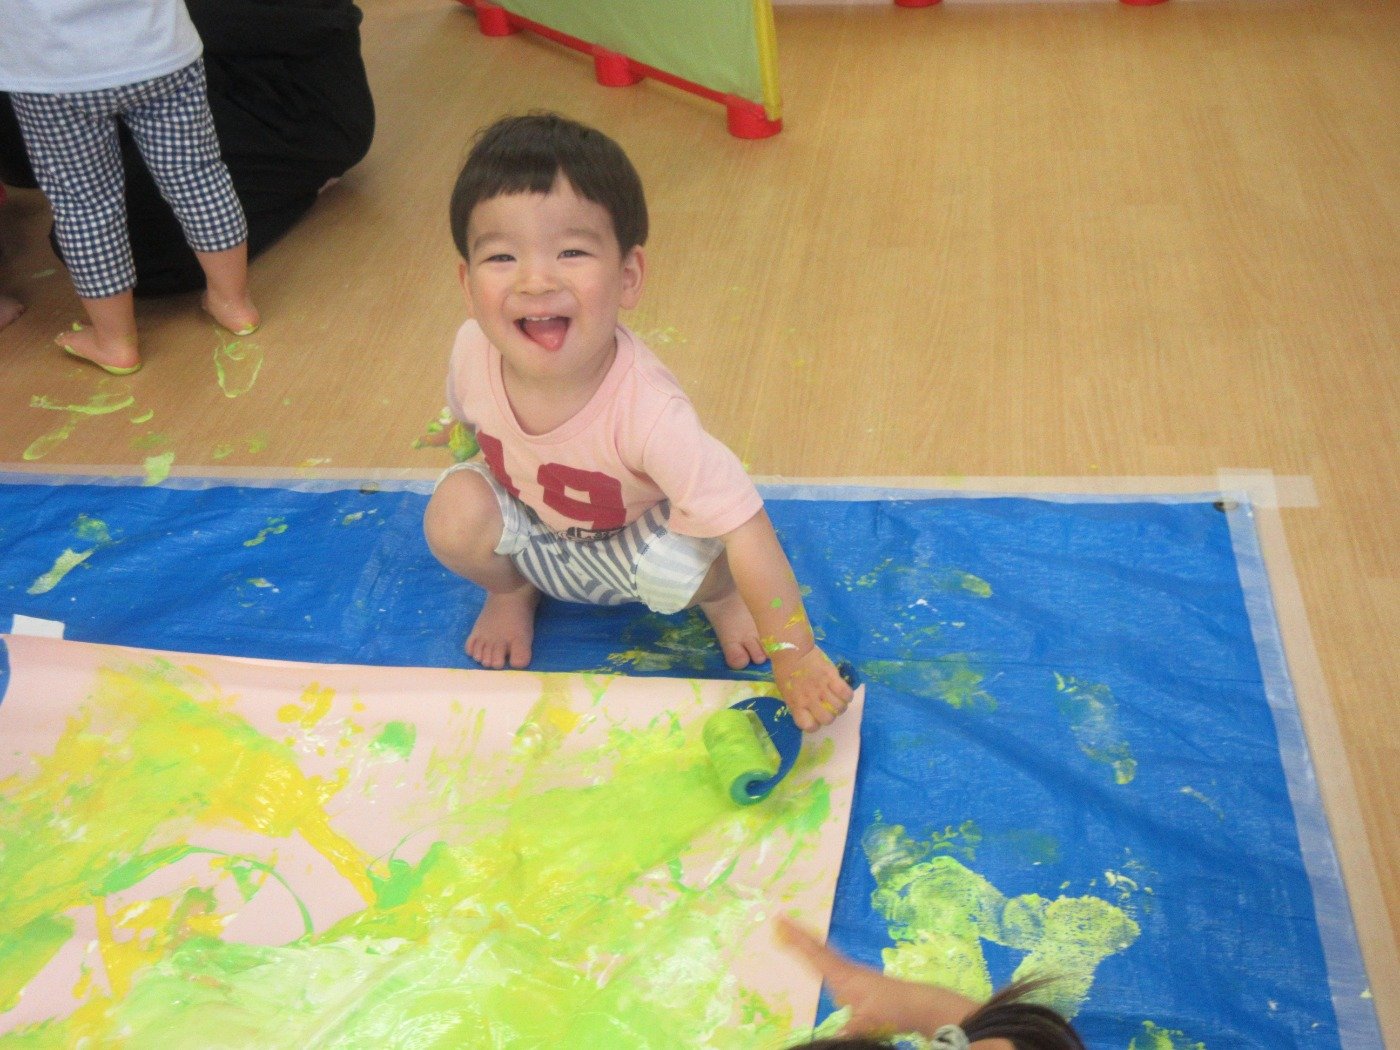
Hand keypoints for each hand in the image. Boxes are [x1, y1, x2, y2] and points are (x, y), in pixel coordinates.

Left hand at [771, 646, 852, 731]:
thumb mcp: (786, 691)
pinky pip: (846, 692)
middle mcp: (810, 699)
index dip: (814, 725)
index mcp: (796, 704)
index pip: (809, 726)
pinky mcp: (832, 676)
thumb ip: (797, 703)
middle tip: (829, 707)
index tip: (815, 718)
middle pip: (828, 719)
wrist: (792, 650)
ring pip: (839, 707)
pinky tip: (844, 693)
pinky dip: (848, 695)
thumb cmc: (785, 670)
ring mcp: (822, 688)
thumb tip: (807, 712)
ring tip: (838, 699)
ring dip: (841, 706)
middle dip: (830, 716)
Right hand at [777, 917, 973, 1038]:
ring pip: (825, 953)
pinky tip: (819, 958)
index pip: (814, 953)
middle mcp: (845, 969)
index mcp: (842, 975)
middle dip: (798, 934)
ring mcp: (852, 973)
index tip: (780, 920)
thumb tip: (833, 1038)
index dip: (796, 938)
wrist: (919, 1004)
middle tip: (780, 919)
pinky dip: (820, 954)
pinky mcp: (859, 981)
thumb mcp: (868, 1023)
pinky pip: (832, 962)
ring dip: (809, 942)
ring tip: (793, 933)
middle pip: (817, 947)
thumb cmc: (892, 1009)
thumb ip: (848, 1029)